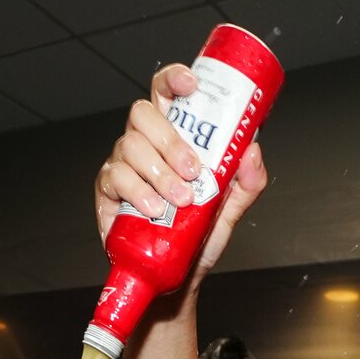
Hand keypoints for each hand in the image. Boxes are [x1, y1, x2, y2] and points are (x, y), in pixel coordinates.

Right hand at [94, 65, 268, 278]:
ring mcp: (122, 164)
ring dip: (160, 172)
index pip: (167, 94)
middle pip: (143, 114)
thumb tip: (252, 150)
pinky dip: (138, 192)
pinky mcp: (107, 191)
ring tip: (180, 200)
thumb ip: (246, 183)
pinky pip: (115, 177)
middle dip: (171, 140)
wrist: (175, 279)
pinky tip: (155, 209)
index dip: (174, 80)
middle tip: (193, 170)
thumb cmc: (197, 238)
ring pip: (130, 146)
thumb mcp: (230, 211)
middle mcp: (145, 144)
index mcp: (173, 137)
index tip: (191, 84)